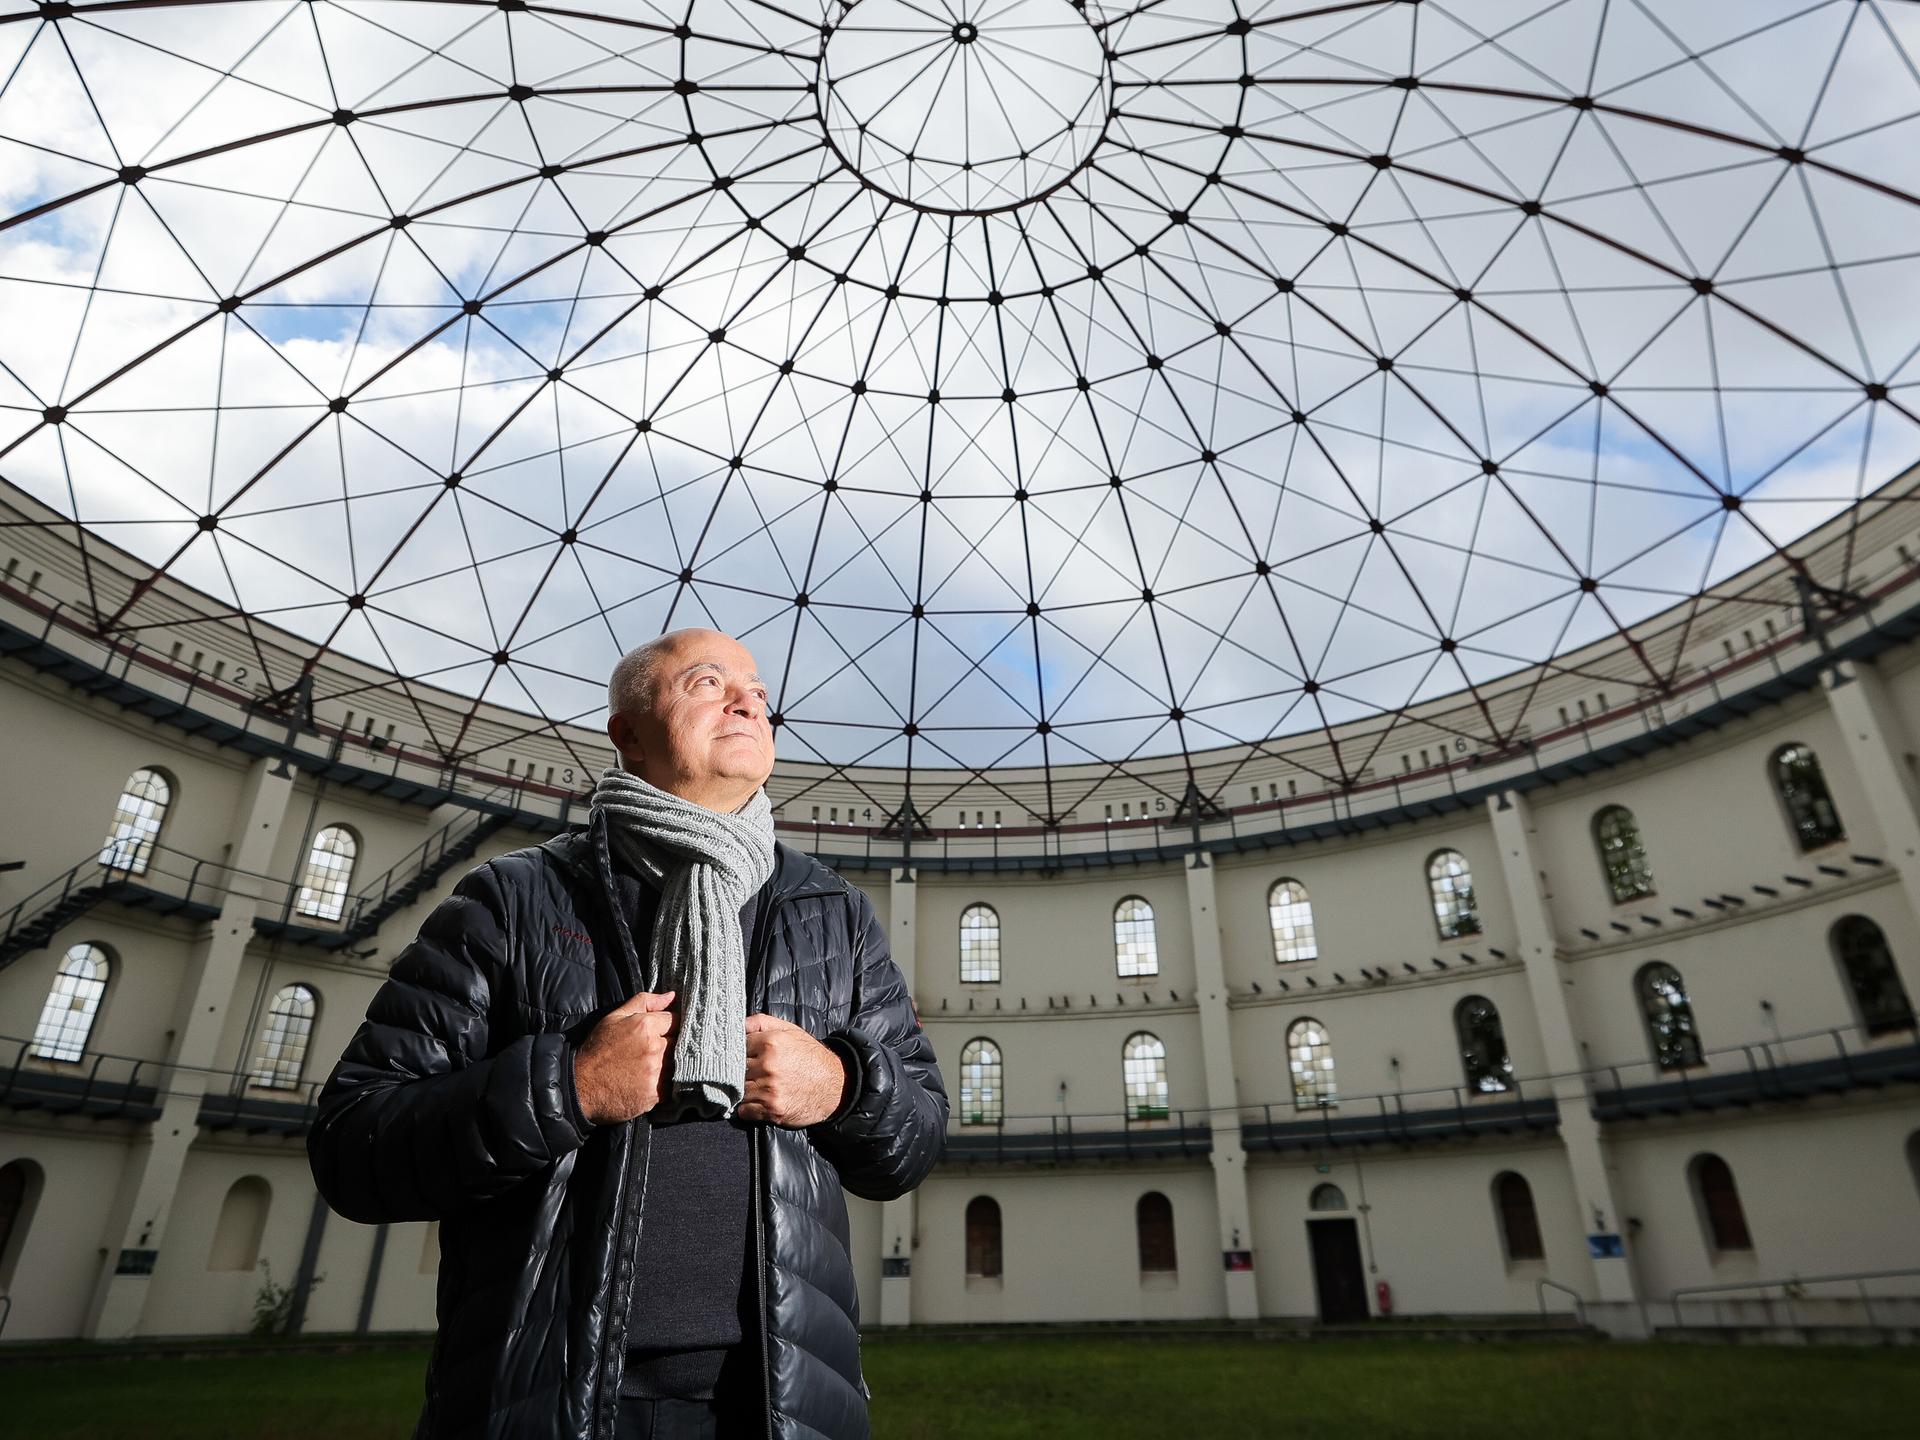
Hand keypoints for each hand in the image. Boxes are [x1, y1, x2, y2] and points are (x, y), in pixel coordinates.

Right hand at [572, 989, 676, 1124]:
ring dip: (670, 1064)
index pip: (676, 1020)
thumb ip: (644, 1002)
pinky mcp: (656, 1094)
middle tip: (655, 1050)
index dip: (670, 1025)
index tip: (663, 1032)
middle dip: (671, 1044)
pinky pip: (671, 1084)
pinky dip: (665, 1082)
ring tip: (651, 1066)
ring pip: (677, 1064)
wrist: (581, 1087)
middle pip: (680, 1042)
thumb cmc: (597, 1050)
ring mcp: (656, 1073)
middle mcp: (654, 1049)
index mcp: (645, 1026)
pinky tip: (649, 1080)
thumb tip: (671, 996)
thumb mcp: (614, 1017)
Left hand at [737, 1014, 851, 1127]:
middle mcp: (768, 1065)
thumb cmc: (811, 1057)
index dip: (742, 1053)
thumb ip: (761, 1022)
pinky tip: (760, 1102)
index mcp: (770, 1042)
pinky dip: (749, 1108)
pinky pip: (744, 1111)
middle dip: (743, 1071)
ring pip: (739, 1090)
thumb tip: (737, 1025)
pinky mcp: (771, 1109)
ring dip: (745, 1091)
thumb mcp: (790, 1030)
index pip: (737, 1047)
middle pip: (736, 1069)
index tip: (748, 1057)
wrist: (835, 1086)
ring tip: (758, 1088)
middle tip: (754, 1073)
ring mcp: (769, 1089)